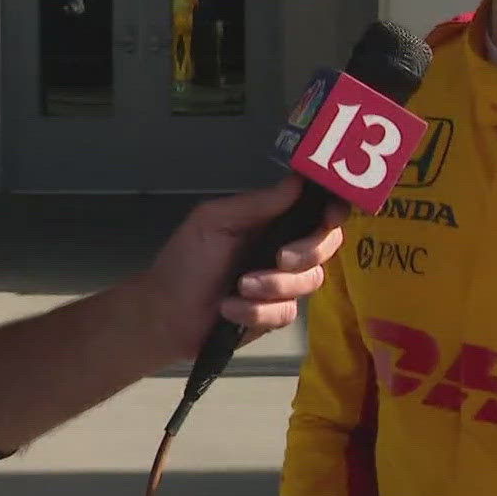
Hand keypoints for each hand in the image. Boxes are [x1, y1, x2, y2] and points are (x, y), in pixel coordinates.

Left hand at [135, 177, 346, 360]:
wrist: (164, 314)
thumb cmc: (185, 260)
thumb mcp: (214, 221)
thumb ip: (257, 204)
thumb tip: (299, 180)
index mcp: (271, 220)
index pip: (316, 210)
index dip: (332, 211)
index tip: (329, 217)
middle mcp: (284, 248)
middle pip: (325, 245)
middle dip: (307, 252)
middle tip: (279, 258)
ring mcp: (282, 284)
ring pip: (310, 281)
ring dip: (273, 286)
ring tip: (239, 287)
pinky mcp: (275, 315)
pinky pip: (286, 312)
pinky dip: (257, 312)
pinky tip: (230, 309)